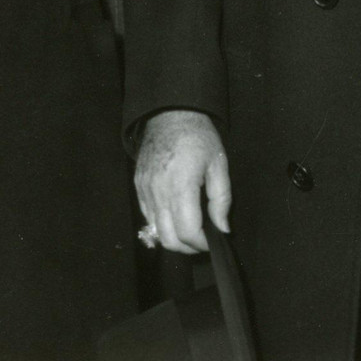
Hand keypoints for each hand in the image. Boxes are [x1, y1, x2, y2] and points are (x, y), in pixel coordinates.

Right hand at [135, 109, 230, 253]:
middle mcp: (158, 191)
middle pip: (169, 238)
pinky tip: (175, 216)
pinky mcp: (138, 186)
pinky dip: (161, 224)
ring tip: (190, 230)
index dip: (202, 243)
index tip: (213, 240)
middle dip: (188, 247)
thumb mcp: (218, 164)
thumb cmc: (198, 136)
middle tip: (202, 240)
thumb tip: (223, 228)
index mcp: (181, 185)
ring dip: (174, 238)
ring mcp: (145, 189)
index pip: (188, 232)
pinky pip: (147, 216)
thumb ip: (221, 200)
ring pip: (156, 231)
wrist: (170, 114)